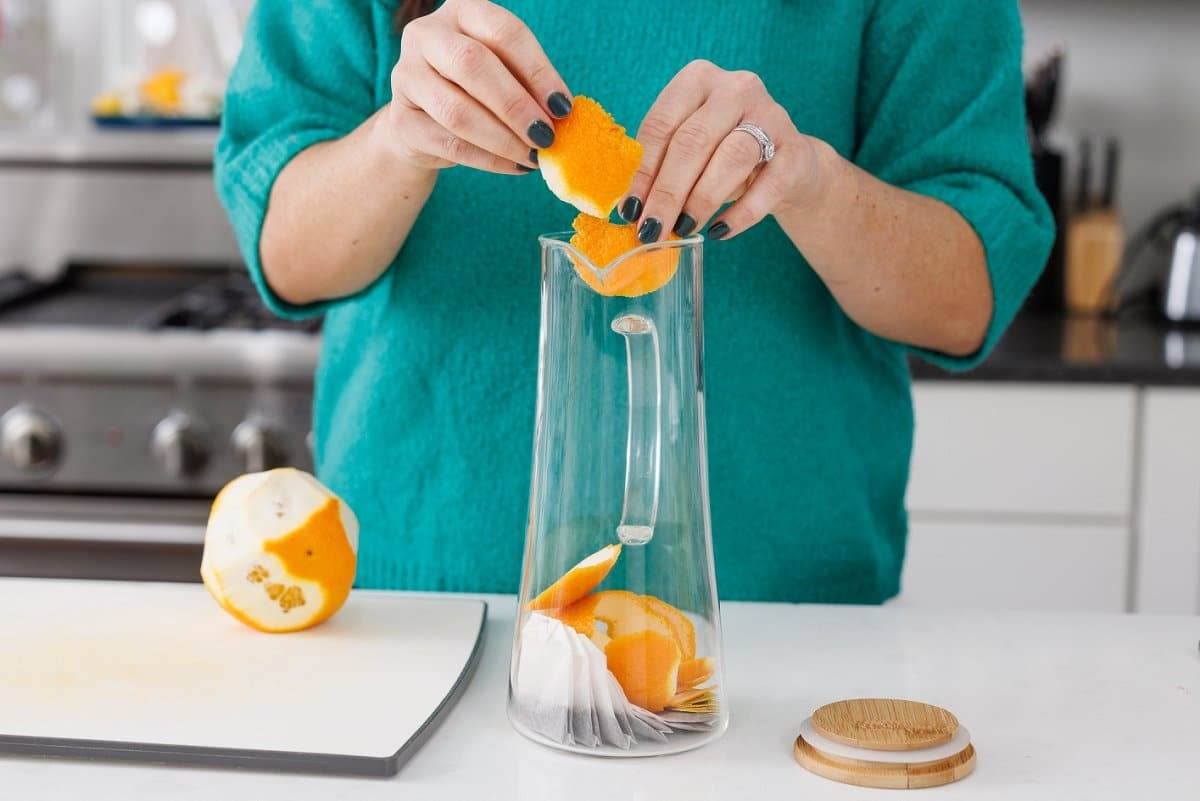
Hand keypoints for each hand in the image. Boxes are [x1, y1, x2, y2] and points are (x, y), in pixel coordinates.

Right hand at [380, 0, 571, 174]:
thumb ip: (527, 84)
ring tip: (533, 156)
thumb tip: (560, 113)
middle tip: (546, 136)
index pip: (504, 32)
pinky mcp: (400, 120)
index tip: (562, 107)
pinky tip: (515, 167)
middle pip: (473, 65)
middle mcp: (426, 35)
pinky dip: (489, 160)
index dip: (538, 71)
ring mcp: (405, 75)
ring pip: (458, 111)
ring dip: (503, 139)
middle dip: (516, 106)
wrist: (423, 124)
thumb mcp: (503, 74)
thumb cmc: (475, 91)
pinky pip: (450, 144)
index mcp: (461, 11)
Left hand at [621, 60, 821, 241]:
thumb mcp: (690, 150)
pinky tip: (718, 232)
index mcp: (698, 80)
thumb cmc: (723, 155)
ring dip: (701, 200)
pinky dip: (740, 215)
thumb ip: (660, 167)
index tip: (630, 210)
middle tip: (652, 228)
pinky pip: (766, 187)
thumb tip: (628, 209)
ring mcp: (772, 116)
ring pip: (730, 159)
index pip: (662, 125)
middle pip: (693, 142)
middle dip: (668, 192)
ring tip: (682, 230)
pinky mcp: (796, 152)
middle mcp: (736, 89)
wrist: (788, 165)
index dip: (643, 171)